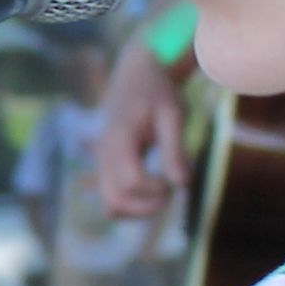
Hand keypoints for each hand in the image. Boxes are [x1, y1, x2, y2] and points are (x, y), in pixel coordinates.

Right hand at [93, 42, 191, 226]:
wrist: (136, 74)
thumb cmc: (158, 92)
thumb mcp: (173, 115)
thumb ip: (175, 149)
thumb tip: (182, 185)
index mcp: (119, 139)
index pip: (131, 182)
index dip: (155, 190)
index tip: (175, 182)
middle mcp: (104, 154)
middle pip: (114, 202)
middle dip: (145, 209)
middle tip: (170, 195)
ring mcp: (102, 162)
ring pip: (110, 205)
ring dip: (138, 211)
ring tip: (163, 194)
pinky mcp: (107, 166)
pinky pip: (113, 198)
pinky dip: (134, 204)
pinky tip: (155, 189)